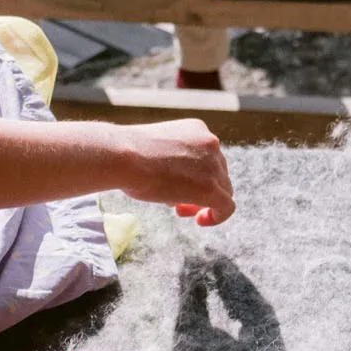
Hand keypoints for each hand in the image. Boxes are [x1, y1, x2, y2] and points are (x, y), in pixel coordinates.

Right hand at [115, 119, 233, 224]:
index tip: (179, 185)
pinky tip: (200, 221)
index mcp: (197, 129)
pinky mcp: (212, 189)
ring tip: (181, 210)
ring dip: (204, 202)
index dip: (197, 175)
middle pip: (217, 173)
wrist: (124, 157)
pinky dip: (217, 216)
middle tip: (178, 203)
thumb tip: (179, 185)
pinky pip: (226, 207)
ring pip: (223, 190)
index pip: (208, 158)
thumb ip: (175, 162)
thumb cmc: (129, 154)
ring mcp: (213, 166)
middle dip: (200, 189)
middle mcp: (211, 143)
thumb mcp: (158, 149)